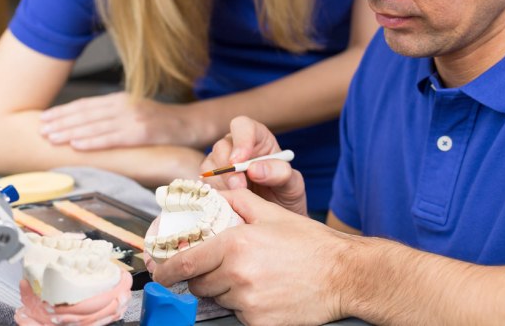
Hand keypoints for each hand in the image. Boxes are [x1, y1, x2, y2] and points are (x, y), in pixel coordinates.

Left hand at [39, 92, 195, 149]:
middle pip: (86, 113)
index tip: (44, 118)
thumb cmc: (159, 122)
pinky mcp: (141, 133)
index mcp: (120, 99)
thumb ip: (112, 115)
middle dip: (61, 121)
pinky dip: (92, 141)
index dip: (63, 111)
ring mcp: (133, 118)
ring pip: (94, 126)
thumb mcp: (134, 111)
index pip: (86, 104)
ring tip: (51, 138)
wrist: (189, 125)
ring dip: (70, 132)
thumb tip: (84, 124)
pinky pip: (112, 138)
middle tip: (40, 129)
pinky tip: (76, 145)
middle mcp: (124, 105)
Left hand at [151, 190, 349, 325]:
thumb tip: (212, 192)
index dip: (167, 270)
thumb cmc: (311, 244)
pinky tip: (267, 292)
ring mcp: (248, 301)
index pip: (186, 263)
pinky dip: (246, 305)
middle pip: (199, 283)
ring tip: (256, 276)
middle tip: (227, 266)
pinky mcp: (258, 322)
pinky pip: (239, 314)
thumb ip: (238, 200)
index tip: (160, 272)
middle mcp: (238, 274)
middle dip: (205, 275)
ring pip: (219, 298)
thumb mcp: (274, 214)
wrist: (344, 275)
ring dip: (228, 288)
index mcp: (236, 243)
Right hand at [202, 116, 306, 215]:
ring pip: (210, 166)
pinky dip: (216, 194)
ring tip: (240, 198)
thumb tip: (253, 169)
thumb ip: (279, 173)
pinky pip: (205, 184)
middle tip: (240, 188)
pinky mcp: (212, 182)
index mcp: (258, 138)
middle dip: (229, 168)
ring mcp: (221, 163)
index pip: (243, 126)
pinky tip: (231, 203)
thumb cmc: (285, 194)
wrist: (275, 219)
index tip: (240, 161)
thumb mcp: (292, 184)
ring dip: (222, 184)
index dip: (240, 140)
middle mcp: (236, 146)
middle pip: (222, 146)